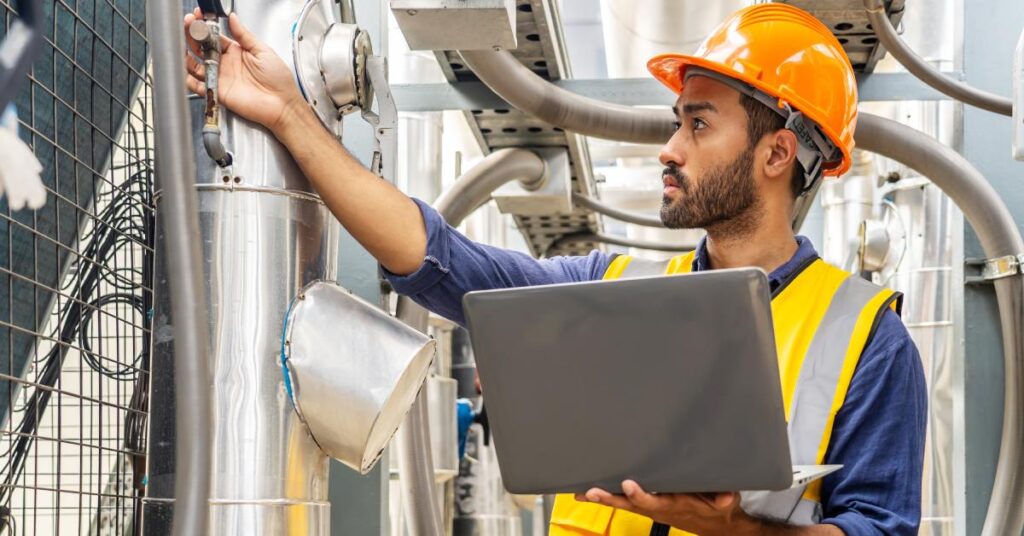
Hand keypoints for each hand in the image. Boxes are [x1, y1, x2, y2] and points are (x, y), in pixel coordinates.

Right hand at [183, 9, 307, 132]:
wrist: (282, 105)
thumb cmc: (278, 80)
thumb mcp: (263, 51)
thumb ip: (244, 35)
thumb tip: (233, 17)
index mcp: (236, 52)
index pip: (214, 36)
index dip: (204, 26)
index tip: (198, 16)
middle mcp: (225, 64)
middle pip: (201, 48)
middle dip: (192, 35)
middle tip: (189, 25)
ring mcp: (220, 78)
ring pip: (196, 65)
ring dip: (188, 54)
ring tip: (187, 45)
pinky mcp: (218, 93)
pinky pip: (199, 86)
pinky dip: (189, 80)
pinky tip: (188, 70)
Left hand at [576, 481, 752, 535]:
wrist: (715, 522)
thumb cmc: (717, 506)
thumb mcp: (726, 502)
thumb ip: (724, 498)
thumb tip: (725, 497)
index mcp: (676, 505)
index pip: (655, 502)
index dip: (641, 495)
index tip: (628, 484)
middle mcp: (660, 508)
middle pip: (631, 505)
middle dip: (611, 499)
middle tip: (592, 491)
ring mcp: (651, 508)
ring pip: (624, 504)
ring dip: (603, 499)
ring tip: (583, 493)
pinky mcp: (647, 505)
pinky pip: (624, 502)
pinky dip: (605, 498)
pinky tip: (586, 493)